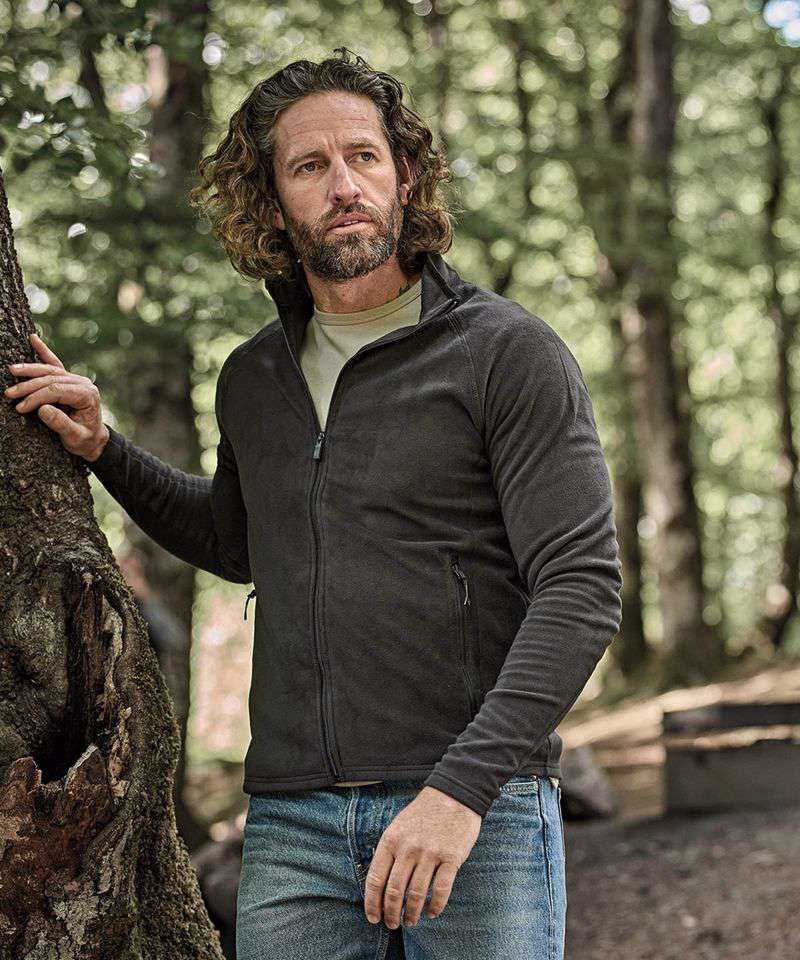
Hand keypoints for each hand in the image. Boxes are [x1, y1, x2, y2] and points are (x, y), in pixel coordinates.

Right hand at [4, 332, 108, 461]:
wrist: (93, 439)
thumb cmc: (85, 440)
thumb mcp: (75, 437)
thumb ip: (61, 424)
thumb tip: (42, 409)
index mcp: (87, 395)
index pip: (57, 390)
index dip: (37, 397)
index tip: (21, 407)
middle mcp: (83, 383)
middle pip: (52, 379)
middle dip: (29, 385)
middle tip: (9, 393)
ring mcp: (76, 379)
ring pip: (50, 370)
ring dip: (30, 370)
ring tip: (12, 370)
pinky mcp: (68, 379)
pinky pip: (55, 364)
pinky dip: (44, 351)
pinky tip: (33, 338)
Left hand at [363, 785, 480, 928]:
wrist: (454, 795)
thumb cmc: (423, 813)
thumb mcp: (398, 825)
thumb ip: (389, 850)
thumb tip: (379, 883)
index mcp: (391, 840)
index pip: (375, 879)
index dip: (372, 903)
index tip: (373, 917)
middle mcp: (408, 848)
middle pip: (394, 891)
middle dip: (391, 913)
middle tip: (392, 924)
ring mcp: (430, 853)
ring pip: (416, 894)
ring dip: (412, 913)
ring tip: (410, 921)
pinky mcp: (451, 858)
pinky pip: (441, 890)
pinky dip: (436, 906)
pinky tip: (432, 912)